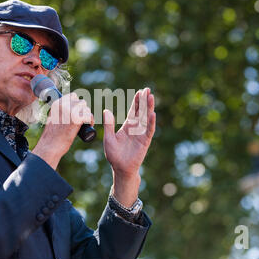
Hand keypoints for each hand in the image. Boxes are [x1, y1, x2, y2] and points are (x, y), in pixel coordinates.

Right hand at [32, 92, 93, 169]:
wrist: (50, 146)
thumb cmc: (51, 136)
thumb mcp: (52, 118)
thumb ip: (59, 112)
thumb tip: (68, 108)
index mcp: (57, 104)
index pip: (73, 96)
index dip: (78, 103)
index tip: (79, 111)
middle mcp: (63, 105)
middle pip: (81, 102)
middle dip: (84, 110)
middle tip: (83, 119)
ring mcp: (70, 112)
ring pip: (86, 108)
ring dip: (88, 115)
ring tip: (86, 123)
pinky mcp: (76, 120)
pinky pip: (89, 116)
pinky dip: (91, 120)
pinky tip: (90, 125)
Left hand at [103, 88, 155, 206]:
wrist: (120, 168)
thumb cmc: (114, 155)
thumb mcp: (109, 138)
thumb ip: (109, 125)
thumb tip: (106, 110)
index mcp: (127, 126)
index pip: (133, 111)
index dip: (137, 101)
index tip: (140, 92)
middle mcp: (136, 128)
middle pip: (141, 112)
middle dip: (144, 101)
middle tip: (147, 89)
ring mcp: (141, 134)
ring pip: (146, 118)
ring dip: (149, 108)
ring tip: (151, 97)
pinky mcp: (144, 142)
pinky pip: (148, 131)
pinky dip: (150, 123)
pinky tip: (152, 114)